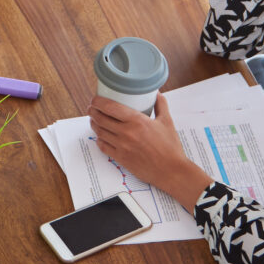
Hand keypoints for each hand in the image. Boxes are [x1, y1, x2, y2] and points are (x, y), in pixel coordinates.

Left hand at [88, 92, 204, 205]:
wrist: (171, 170)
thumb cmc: (170, 147)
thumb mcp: (167, 122)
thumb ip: (161, 105)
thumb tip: (157, 93)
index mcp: (137, 121)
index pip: (110, 107)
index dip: (98, 101)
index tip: (95, 99)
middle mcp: (126, 132)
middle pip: (101, 118)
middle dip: (93, 111)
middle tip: (92, 108)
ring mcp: (122, 146)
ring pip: (100, 132)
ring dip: (94, 124)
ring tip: (94, 120)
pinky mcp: (120, 158)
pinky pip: (103, 147)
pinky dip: (99, 140)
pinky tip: (100, 136)